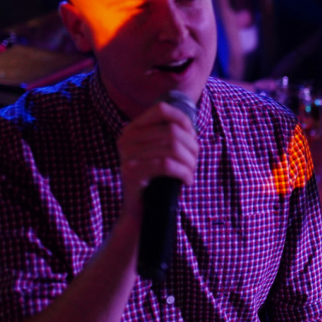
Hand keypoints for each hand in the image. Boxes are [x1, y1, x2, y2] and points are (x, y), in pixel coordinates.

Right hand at [116, 100, 198, 220]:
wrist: (140, 211)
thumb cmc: (157, 180)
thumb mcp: (162, 153)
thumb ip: (171, 136)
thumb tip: (192, 129)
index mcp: (132, 129)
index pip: (161, 110)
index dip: (183, 120)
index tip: (192, 138)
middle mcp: (126, 138)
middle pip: (172, 130)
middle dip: (191, 147)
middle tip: (194, 162)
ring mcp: (126, 155)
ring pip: (172, 148)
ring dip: (189, 162)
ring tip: (191, 172)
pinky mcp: (131, 172)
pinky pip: (167, 165)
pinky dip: (183, 173)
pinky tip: (187, 181)